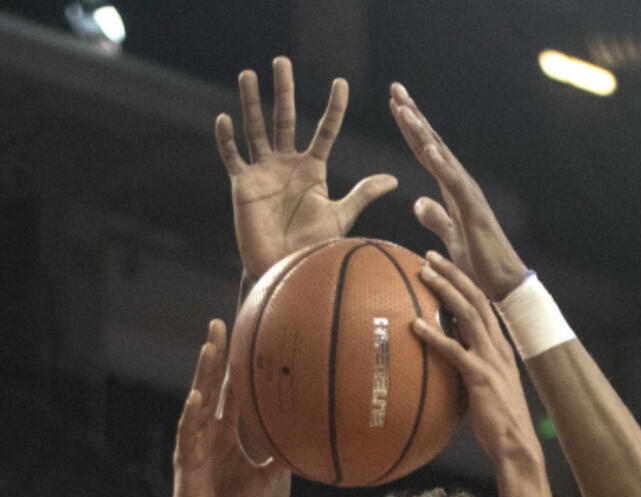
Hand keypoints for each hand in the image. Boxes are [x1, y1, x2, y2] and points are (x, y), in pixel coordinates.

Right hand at [172, 321, 285, 496]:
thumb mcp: (268, 480)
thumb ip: (283, 459)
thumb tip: (311, 445)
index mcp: (226, 433)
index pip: (230, 392)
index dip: (235, 367)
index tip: (243, 337)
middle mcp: (208, 431)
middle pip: (210, 385)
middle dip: (214, 354)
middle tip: (219, 323)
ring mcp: (194, 442)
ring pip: (198, 401)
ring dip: (202, 374)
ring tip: (209, 347)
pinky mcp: (185, 460)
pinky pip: (188, 434)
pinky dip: (191, 415)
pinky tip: (195, 397)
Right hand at [218, 57, 397, 280]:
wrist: (285, 269)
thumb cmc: (313, 246)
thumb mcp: (340, 215)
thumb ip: (363, 194)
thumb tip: (394, 179)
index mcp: (312, 169)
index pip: (325, 131)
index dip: (334, 108)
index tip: (341, 83)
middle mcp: (287, 164)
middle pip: (285, 119)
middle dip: (284, 90)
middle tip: (282, 61)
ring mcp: (263, 172)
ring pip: (256, 129)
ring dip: (251, 102)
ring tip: (248, 74)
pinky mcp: (243, 184)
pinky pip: (232, 156)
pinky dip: (226, 139)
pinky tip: (224, 118)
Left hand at [389, 82, 527, 300]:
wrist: (504, 287)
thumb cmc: (480, 266)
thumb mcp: (450, 238)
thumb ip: (437, 218)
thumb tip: (418, 201)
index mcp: (452, 192)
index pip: (426, 154)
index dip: (410, 130)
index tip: (395, 105)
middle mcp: (461, 187)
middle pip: (432, 146)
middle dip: (413, 117)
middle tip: (395, 89)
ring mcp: (469, 197)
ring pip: (441, 158)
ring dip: (421, 132)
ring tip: (404, 108)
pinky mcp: (475, 212)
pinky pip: (455, 185)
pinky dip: (441, 166)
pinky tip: (428, 148)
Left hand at [414, 254, 539, 464]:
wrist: (517, 446)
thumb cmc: (499, 423)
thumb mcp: (486, 388)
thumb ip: (470, 369)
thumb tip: (447, 363)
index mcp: (501, 348)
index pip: (483, 305)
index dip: (464, 282)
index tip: (443, 266)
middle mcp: (498, 347)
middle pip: (476, 299)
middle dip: (453, 274)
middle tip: (429, 257)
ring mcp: (491, 360)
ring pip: (467, 315)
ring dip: (445, 291)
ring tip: (423, 274)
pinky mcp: (480, 377)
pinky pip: (454, 351)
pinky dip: (435, 335)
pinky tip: (416, 325)